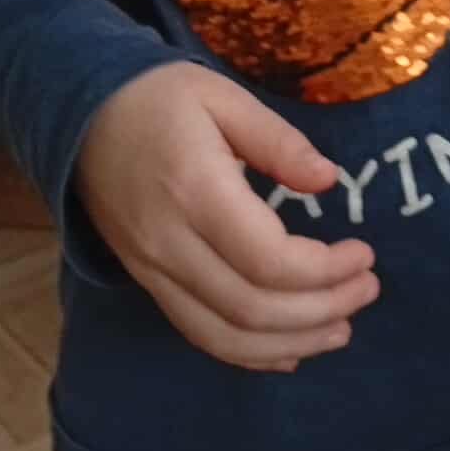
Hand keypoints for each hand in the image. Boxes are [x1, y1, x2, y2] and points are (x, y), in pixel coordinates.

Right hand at [74, 61, 379, 369]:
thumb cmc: (159, 97)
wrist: (81, 117)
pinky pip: (198, 333)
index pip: (269, 261)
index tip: (365, 253)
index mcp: (195, 191)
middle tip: (368, 288)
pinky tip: (288, 351)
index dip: (325, 271)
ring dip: (290, 342)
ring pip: (225, 335)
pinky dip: (248, 353)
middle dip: (321, 310)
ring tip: (341, 328)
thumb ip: (279, 141)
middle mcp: (170, 244)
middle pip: (253, 308)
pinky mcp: (147, 282)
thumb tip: (329, 180)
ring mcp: (153, 271)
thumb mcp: (223, 97)